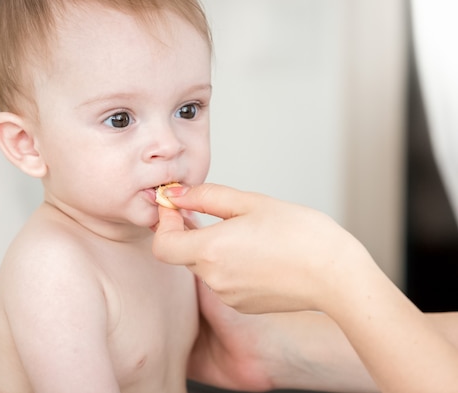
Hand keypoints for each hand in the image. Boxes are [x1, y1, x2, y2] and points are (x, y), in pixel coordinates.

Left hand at [153, 183, 368, 314]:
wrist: (337, 277)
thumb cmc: (301, 235)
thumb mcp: (251, 203)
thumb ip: (206, 197)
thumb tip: (176, 195)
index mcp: (211, 250)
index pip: (162, 244)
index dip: (165, 223)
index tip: (179, 207)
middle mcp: (214, 278)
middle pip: (182, 254)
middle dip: (191, 232)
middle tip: (215, 213)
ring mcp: (228, 295)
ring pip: (204, 267)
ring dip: (212, 248)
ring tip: (248, 233)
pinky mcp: (242, 305)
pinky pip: (222, 281)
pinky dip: (229, 264)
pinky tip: (258, 253)